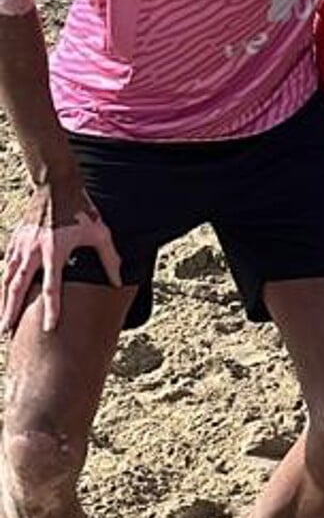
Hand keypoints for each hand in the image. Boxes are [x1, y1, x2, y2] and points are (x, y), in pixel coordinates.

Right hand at [2, 183, 121, 333]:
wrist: (56, 185)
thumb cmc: (81, 209)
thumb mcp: (100, 233)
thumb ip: (109, 258)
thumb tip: (118, 281)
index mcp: (55, 251)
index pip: (52, 288)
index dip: (51, 309)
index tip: (49, 328)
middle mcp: (33, 252)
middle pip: (17, 289)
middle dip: (10, 311)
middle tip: (6, 331)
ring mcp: (20, 246)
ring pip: (6, 279)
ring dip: (2, 300)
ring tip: (2, 319)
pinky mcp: (14, 241)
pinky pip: (5, 266)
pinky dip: (3, 281)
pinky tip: (2, 293)